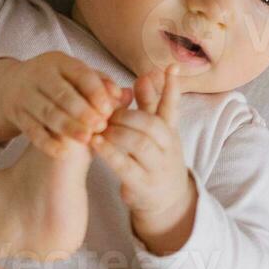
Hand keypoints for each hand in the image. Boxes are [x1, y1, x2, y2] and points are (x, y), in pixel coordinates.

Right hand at [0, 52, 128, 157]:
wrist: (11, 86)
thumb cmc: (57, 82)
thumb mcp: (75, 76)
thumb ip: (101, 84)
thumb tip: (125, 94)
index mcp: (59, 62)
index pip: (80, 74)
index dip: (96, 91)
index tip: (109, 109)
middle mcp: (39, 75)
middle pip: (62, 94)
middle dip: (82, 111)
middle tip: (101, 126)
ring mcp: (26, 95)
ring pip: (47, 112)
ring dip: (67, 127)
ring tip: (86, 139)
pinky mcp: (17, 115)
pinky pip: (32, 131)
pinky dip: (47, 143)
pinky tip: (64, 153)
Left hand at [89, 64, 194, 243]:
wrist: (166, 201)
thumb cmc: (155, 158)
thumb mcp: (156, 132)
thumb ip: (149, 104)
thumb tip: (145, 74)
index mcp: (170, 132)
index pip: (173, 107)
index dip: (172, 88)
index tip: (170, 67)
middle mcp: (168, 148)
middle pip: (152, 125)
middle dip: (128, 115)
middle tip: (106, 110)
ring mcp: (158, 167)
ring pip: (140, 144)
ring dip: (118, 132)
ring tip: (99, 125)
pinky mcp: (143, 185)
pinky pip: (126, 167)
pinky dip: (110, 153)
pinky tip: (95, 143)